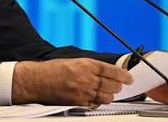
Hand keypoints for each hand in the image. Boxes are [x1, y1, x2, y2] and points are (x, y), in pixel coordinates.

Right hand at [12, 58, 133, 107]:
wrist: (38, 80)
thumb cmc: (53, 70)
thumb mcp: (75, 61)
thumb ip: (91, 66)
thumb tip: (107, 71)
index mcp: (86, 64)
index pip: (112, 71)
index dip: (123, 76)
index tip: (129, 78)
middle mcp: (87, 78)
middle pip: (112, 86)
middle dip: (116, 86)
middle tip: (116, 86)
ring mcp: (83, 91)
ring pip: (107, 97)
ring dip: (108, 95)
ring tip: (105, 93)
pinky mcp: (78, 102)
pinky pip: (95, 105)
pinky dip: (97, 102)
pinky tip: (94, 98)